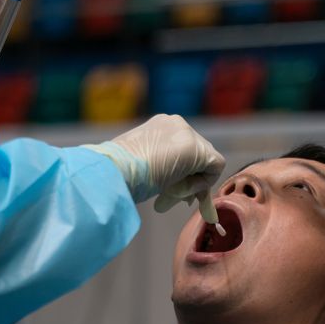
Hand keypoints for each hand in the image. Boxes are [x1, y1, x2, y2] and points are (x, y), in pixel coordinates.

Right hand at [83, 115, 224, 220]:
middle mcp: (175, 123)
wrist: (111, 172)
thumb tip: (173, 185)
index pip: (182, 149)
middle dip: (189, 178)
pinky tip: (179, 191)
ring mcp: (186, 133)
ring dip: (191, 183)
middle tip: (179, 200)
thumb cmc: (117, 173)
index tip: (170, 191)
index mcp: (159, 126)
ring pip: (206, 161)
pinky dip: (201, 183)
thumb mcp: (140, 165)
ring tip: (170, 197)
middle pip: (198, 154)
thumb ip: (157, 167)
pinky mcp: (195, 148)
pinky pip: (214, 167)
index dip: (182, 172)